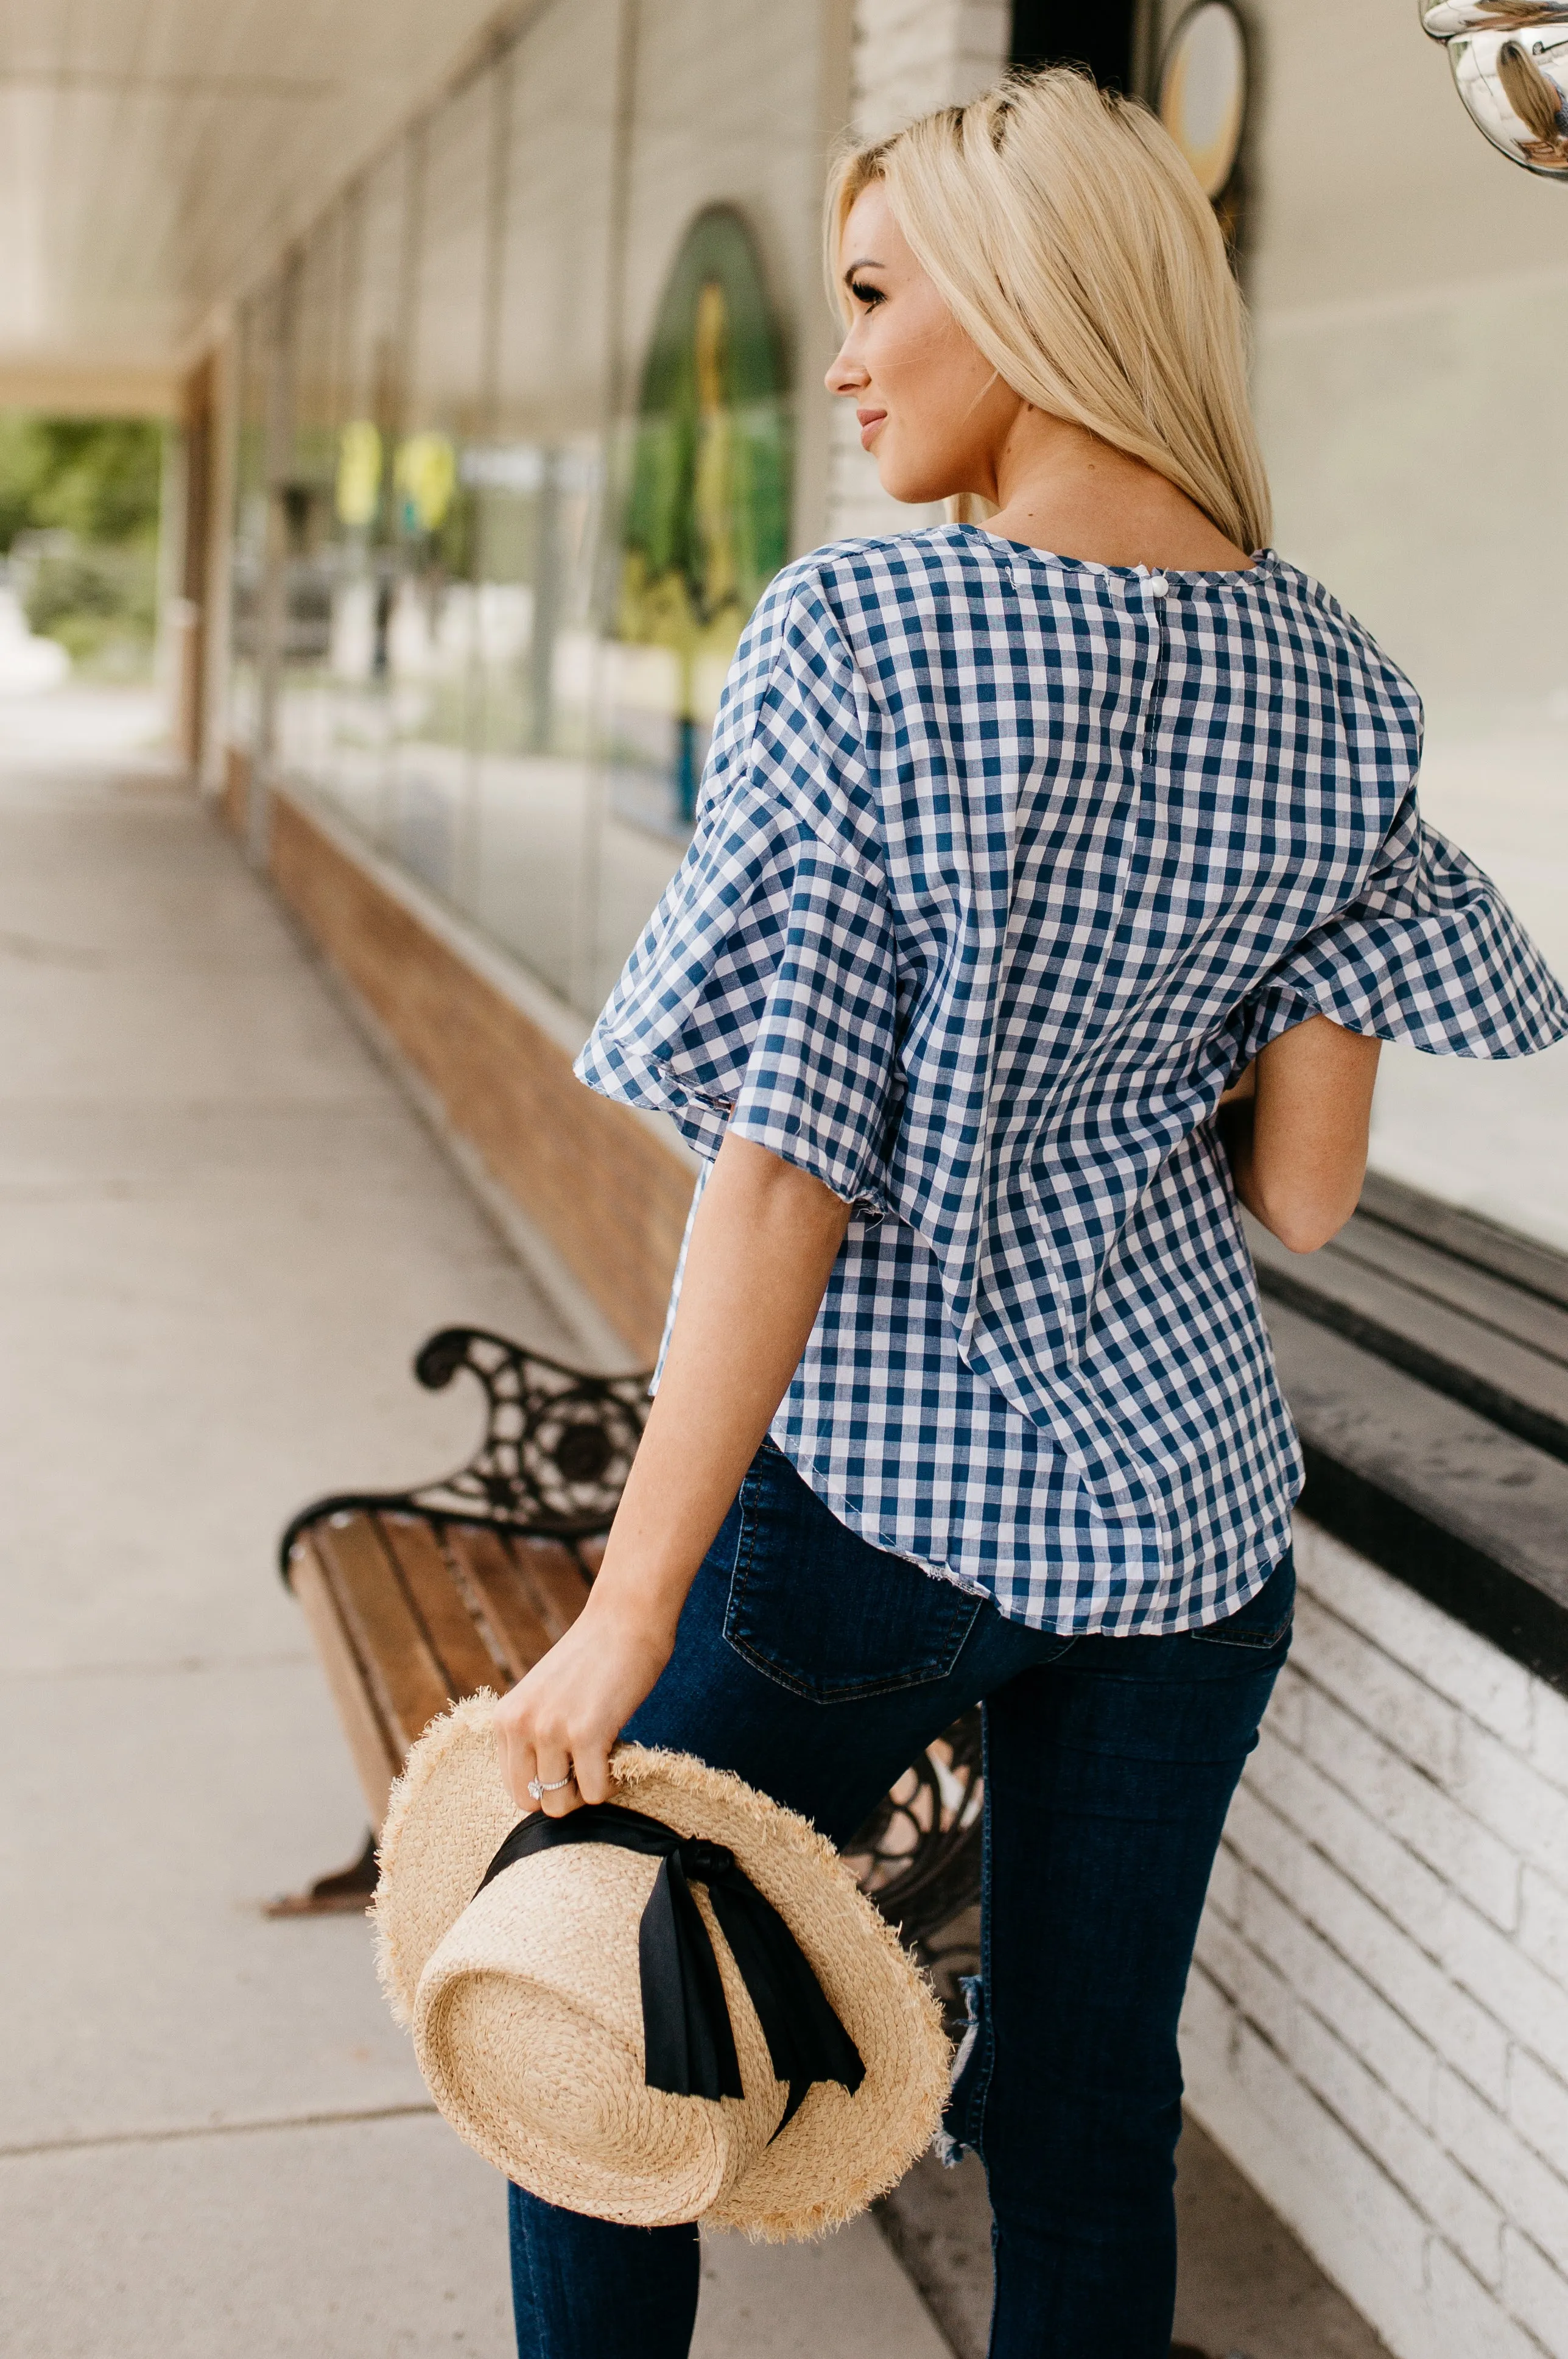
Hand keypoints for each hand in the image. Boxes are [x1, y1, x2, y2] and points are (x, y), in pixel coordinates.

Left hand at [493, 1597, 674, 1817]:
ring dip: (588, 1789)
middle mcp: (519, 1724)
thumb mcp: (545, 1696)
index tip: (572, 1763)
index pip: (513, 1785)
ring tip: (606, 1758)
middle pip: (530, 1801)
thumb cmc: (594, 1657)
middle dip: (563, 1794)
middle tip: (589, 1766)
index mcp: (505, 1717)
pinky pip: (594, 1792)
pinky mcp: (585, 1734)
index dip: (546, 1783)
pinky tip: (620, 1754)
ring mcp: (550, 1730)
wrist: (626, 1617)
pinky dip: (611, 1783)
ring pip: (560, 1805)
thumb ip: (535, 1733)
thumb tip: (546, 1787)